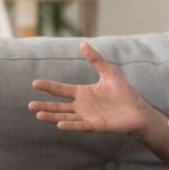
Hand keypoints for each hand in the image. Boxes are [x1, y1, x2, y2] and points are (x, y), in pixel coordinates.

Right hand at [29, 42, 147, 134]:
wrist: (138, 110)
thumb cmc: (124, 93)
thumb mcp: (108, 73)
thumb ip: (95, 60)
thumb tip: (82, 43)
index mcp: (83, 93)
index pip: (61, 90)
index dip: (49, 86)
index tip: (35, 83)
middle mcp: (82, 106)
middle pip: (59, 106)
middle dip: (44, 105)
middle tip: (29, 105)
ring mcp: (87, 117)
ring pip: (65, 117)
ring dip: (52, 117)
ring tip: (38, 115)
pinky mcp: (96, 126)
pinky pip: (80, 125)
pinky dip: (70, 125)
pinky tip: (59, 125)